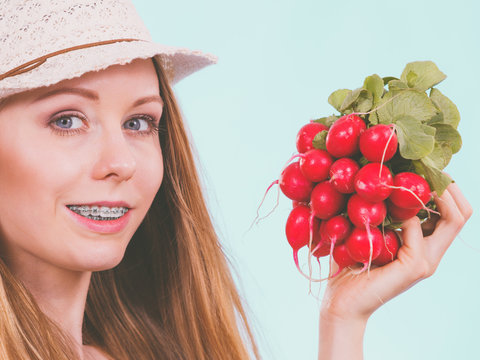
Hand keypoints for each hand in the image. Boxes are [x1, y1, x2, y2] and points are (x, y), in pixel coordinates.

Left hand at [320, 182, 471, 321]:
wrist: (341, 301)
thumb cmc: (348, 265)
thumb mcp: (368, 232)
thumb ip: (381, 213)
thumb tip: (381, 180)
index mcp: (422, 245)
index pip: (452, 212)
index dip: (445, 188)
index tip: (423, 167)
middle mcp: (431, 253)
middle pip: (462, 213)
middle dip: (449, 186)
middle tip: (427, 167)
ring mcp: (426, 261)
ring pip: (452, 219)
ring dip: (430, 193)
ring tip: (409, 179)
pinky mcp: (415, 267)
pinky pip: (416, 229)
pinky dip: (403, 214)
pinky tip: (382, 211)